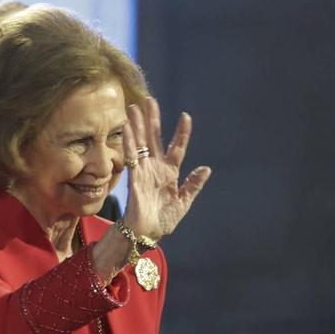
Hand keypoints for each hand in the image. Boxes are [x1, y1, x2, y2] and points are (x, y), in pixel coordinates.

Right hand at [121, 96, 211, 241]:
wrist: (147, 233)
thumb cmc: (164, 219)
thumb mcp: (184, 202)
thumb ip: (193, 185)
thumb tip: (206, 168)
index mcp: (170, 172)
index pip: (177, 147)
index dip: (181, 132)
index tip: (185, 116)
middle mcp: (156, 167)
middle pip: (154, 138)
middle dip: (152, 119)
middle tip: (149, 100)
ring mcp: (144, 170)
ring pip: (140, 143)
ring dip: (137, 126)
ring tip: (134, 108)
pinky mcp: (134, 177)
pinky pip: (131, 156)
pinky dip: (129, 143)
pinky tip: (127, 128)